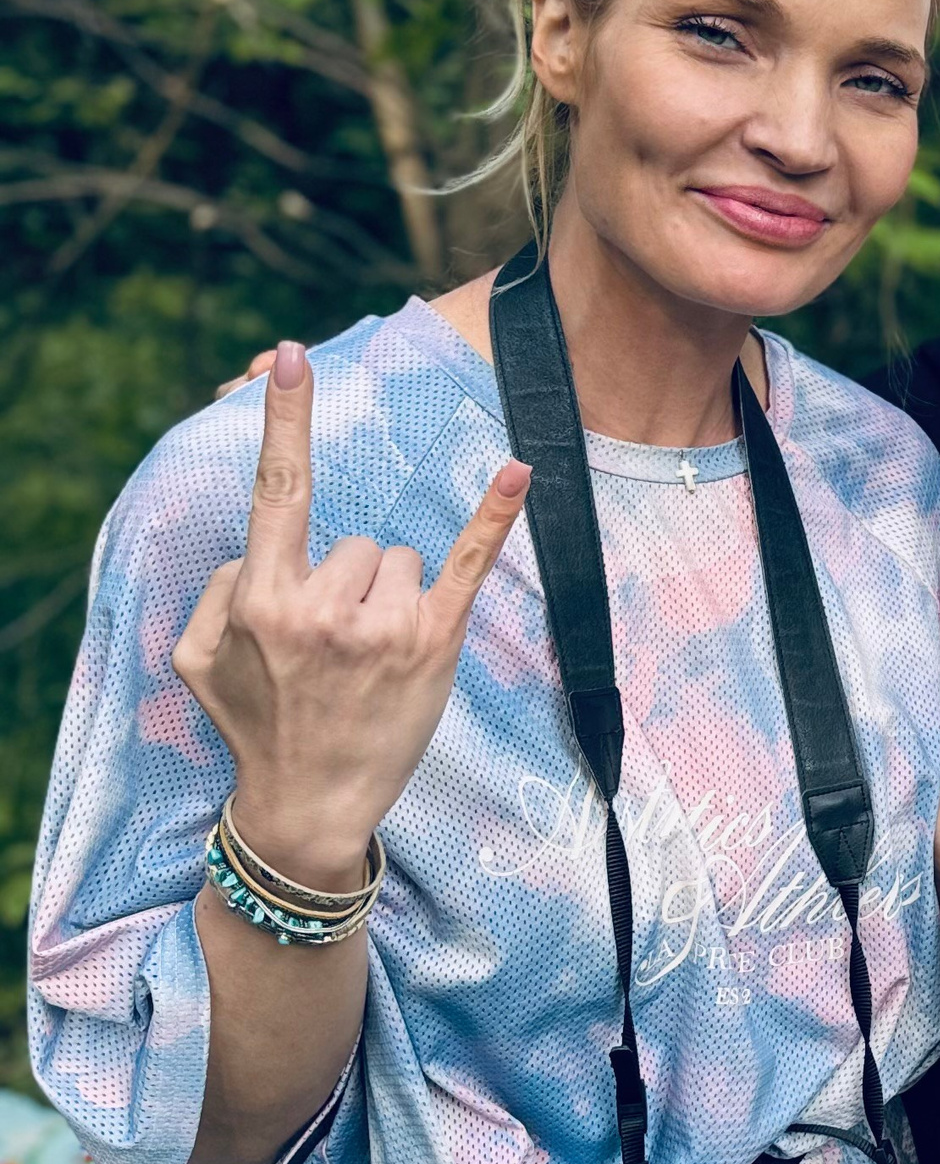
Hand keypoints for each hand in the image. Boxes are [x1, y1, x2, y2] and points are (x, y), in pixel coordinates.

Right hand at [173, 343, 530, 883]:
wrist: (308, 807)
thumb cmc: (256, 726)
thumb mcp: (198, 661)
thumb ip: (217, 590)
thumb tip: (256, 552)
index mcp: (261, 600)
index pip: (276, 490)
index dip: (284, 418)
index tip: (292, 356)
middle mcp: (321, 607)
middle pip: (354, 539)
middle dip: (346, 581)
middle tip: (334, 651)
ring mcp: (381, 626)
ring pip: (395, 558)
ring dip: (386, 596)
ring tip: (366, 662)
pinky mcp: (432, 643)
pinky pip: (468, 562)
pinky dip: (494, 514)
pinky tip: (518, 471)